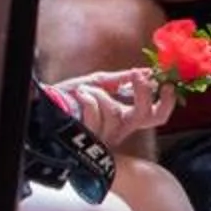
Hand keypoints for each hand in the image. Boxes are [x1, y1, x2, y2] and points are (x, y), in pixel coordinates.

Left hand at [54, 67, 174, 141]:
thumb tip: (144, 71)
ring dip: (97, 93)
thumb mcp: (97, 83)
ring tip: (83, 91)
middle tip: (138, 76)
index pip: (157, 115)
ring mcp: (104, 136)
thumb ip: (120, 80)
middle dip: (144, 93)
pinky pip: (95, 112)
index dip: (167, 100)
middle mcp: (120, 129)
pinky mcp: (89, 139)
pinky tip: (78, 98)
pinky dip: (86, 98)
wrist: (43, 111)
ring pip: (113, 109)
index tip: (163, 82)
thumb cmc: (70, 98)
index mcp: (126, 117)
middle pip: (146, 115)